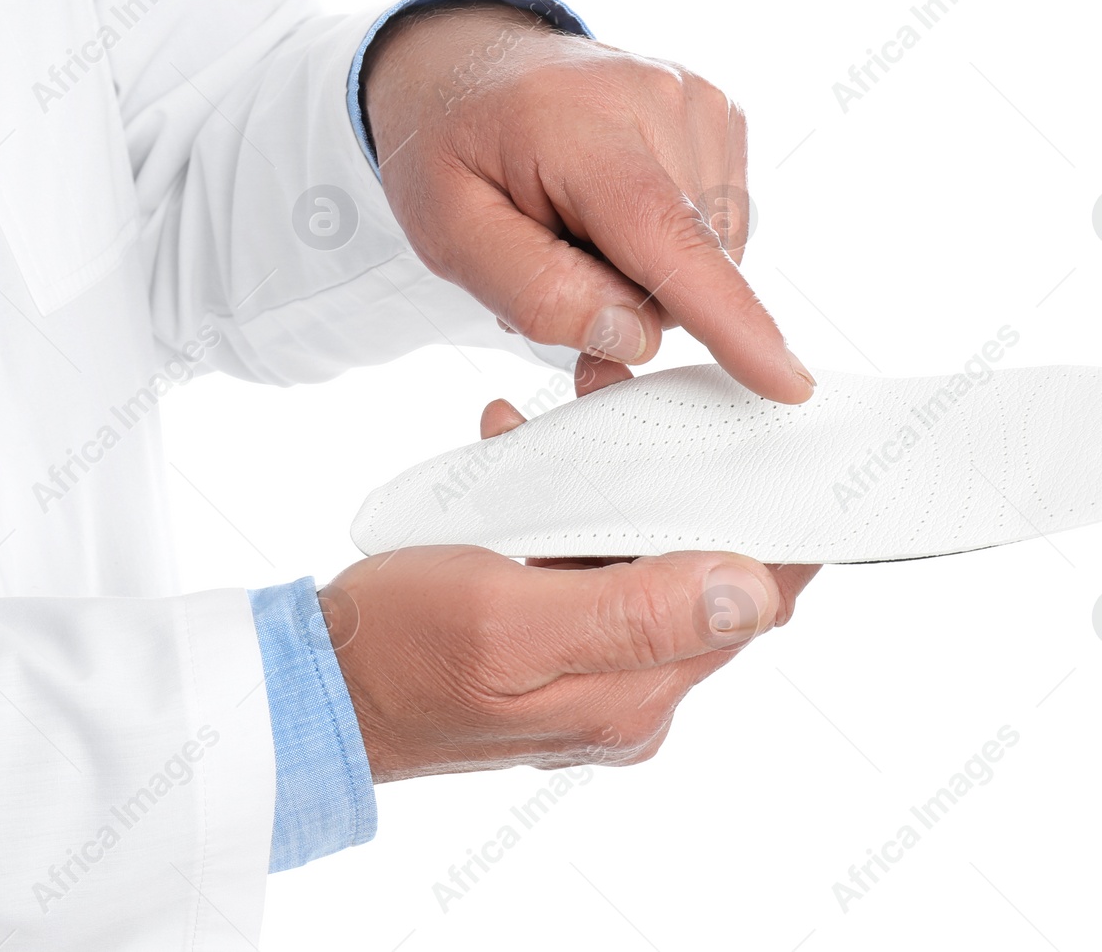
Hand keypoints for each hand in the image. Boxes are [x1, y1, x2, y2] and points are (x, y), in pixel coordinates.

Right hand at [321, 364, 819, 781]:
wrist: (306, 691)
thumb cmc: (393, 653)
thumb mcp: (508, 620)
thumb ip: (633, 611)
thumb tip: (751, 591)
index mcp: (629, 697)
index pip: (749, 609)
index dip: (783, 535)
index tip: (794, 457)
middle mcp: (622, 696)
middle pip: (698, 579)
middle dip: (684, 487)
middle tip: (651, 404)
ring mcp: (585, 678)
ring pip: (640, 564)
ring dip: (619, 490)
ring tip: (576, 416)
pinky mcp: (549, 653)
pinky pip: (586, 572)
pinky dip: (566, 515)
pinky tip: (519, 462)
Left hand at [362, 3, 814, 404]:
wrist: (470, 70)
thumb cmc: (453, 152)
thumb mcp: (449, 232)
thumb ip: (532, 291)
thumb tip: (633, 337)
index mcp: (578, 121)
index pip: (667, 236)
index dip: (727, 318)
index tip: (786, 381)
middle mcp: (659, 98)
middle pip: (685, 270)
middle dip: (626, 296)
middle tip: (553, 255)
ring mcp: (701, 102)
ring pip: (711, 258)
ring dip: (646, 271)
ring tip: (577, 224)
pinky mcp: (723, 118)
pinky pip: (717, 233)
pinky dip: (667, 243)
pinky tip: (615, 210)